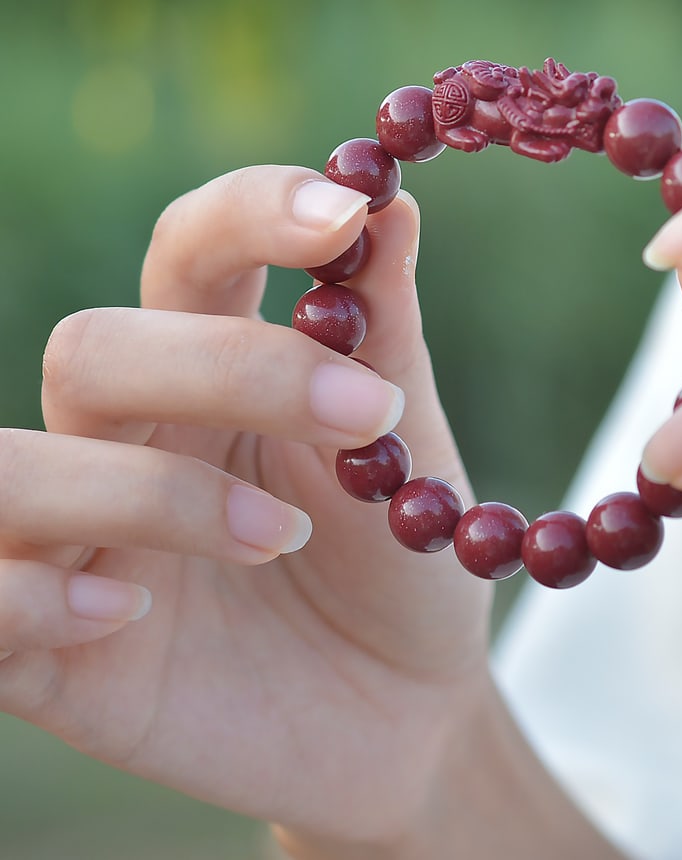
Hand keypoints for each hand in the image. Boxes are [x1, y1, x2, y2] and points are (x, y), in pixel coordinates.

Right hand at [1, 166, 493, 844]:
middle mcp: (132, 440)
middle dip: (230, 367)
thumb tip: (392, 204)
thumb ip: (384, 333)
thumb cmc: (401, 564)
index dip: (249, 214)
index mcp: (218, 371)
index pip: (187, 253)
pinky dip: (34, 597)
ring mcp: (81, 545)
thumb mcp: (408, 450)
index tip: (344, 214)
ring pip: (15, 467)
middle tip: (363, 413)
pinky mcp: (52, 655)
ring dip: (152, 491)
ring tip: (280, 538)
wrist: (405, 712)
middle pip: (97, 349)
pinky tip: (131, 616)